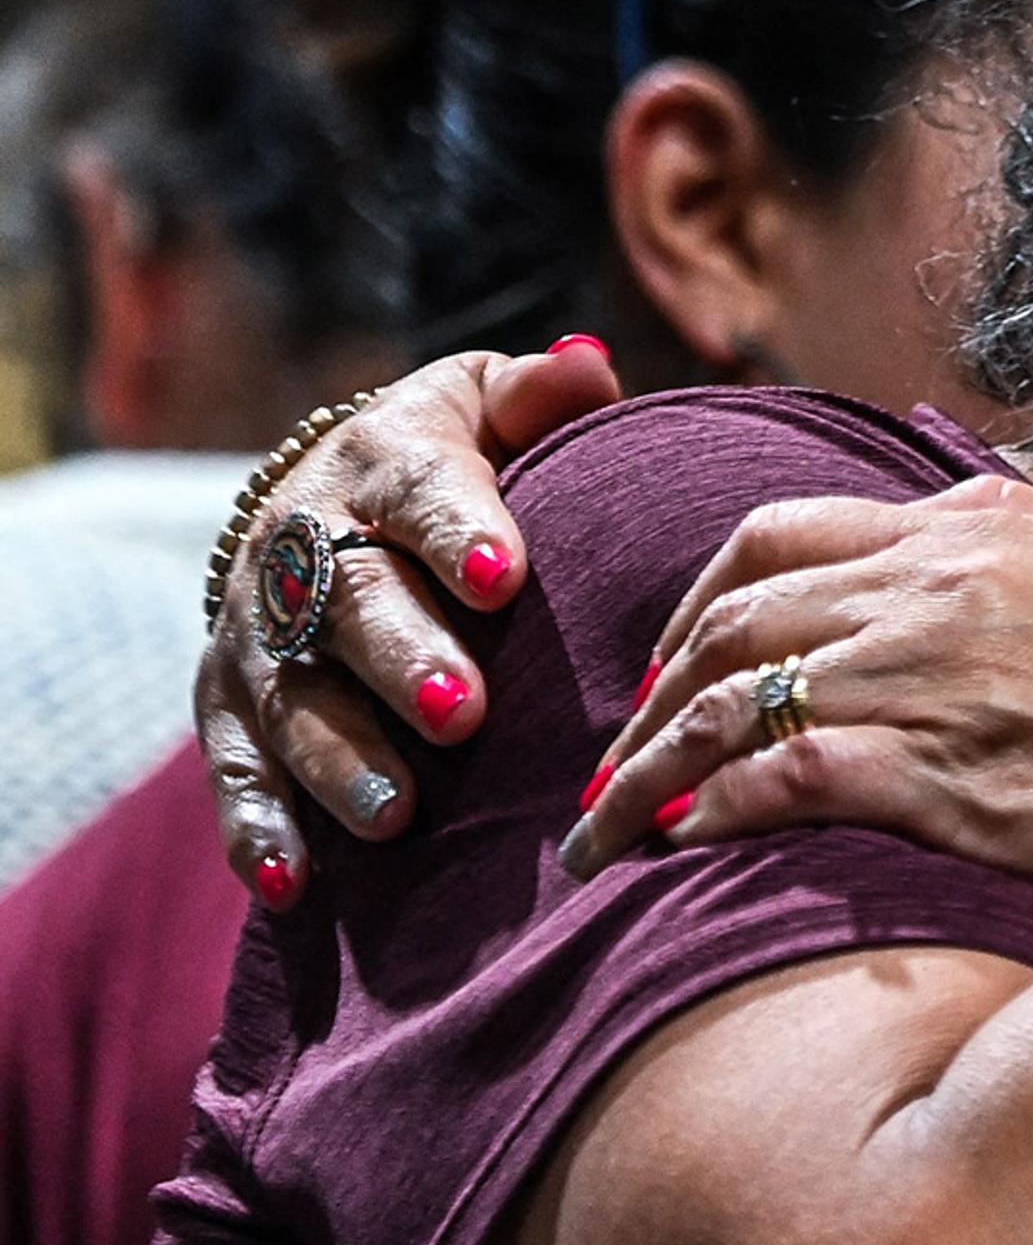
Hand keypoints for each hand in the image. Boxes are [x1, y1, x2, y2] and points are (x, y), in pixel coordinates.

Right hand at [197, 336, 623, 903]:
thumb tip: (591, 365)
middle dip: (402, 658)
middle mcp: (303, 545)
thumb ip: (542, 396)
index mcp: (382, 463)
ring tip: (398, 815)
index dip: (461, 532)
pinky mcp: (229, 705)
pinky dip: (257, 826)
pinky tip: (293, 880)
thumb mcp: (490, 406)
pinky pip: (234, 769)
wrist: (332, 502)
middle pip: (348, 603)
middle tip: (464, 712)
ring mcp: (258, 632)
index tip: (509, 577)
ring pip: (290, 698)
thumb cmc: (455, 457)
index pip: (421, 491)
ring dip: (340, 758)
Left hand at [565, 478, 1032, 908]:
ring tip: (609, 830)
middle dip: (651, 693)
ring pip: (734, 701)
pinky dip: (712, 810)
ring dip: (649, 770)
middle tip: (616, 762)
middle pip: (731, 619)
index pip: (779, 535)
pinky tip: (683, 848)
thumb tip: (955, 520)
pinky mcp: (942, 776)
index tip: (673, 665)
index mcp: (973, 530)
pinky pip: (781, 780)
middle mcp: (935, 588)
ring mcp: (932, 678)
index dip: (695, 603)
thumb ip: (1018, 534)